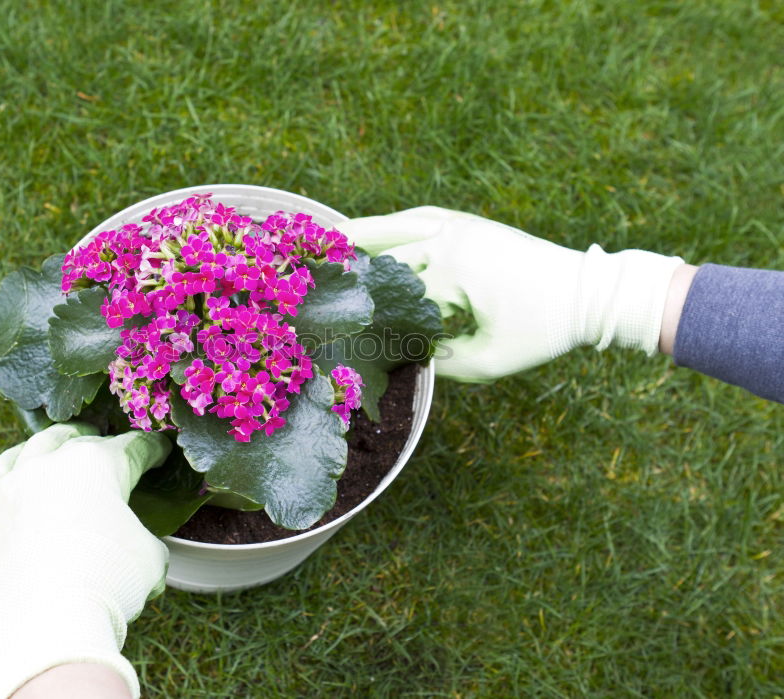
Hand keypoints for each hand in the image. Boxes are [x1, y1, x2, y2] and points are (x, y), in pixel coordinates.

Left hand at [0, 423, 170, 698]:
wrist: (44, 624)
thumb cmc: (108, 583)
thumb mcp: (151, 556)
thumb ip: (143, 536)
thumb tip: (135, 543)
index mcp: (96, 463)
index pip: (131, 447)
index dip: (150, 449)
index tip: (159, 450)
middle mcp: (47, 464)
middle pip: (70, 438)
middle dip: (88, 440)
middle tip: (100, 445)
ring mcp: (7, 488)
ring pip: (25, 452)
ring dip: (43, 451)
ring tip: (51, 454)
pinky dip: (12, 483)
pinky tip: (17, 492)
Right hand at [338, 207, 683, 381]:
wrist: (588, 291)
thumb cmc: (544, 330)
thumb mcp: (493, 361)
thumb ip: (445, 364)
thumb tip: (410, 358)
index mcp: (453, 272)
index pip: (393, 294)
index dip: (361, 311)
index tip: (333, 324)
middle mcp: (450, 240)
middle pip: (383, 253)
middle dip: (348, 266)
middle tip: (311, 274)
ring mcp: (460, 225)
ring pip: (396, 224)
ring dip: (361, 232)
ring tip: (327, 238)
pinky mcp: (470, 222)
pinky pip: (420, 215)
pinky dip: (393, 222)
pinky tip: (374, 231)